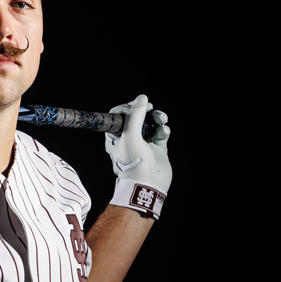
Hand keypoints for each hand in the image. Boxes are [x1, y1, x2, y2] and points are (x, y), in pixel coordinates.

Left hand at [104, 94, 170, 218]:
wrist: (147, 184)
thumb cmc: (133, 161)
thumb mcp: (130, 135)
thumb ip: (135, 115)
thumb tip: (141, 98)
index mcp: (116, 137)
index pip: (119, 116)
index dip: (128, 107)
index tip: (137, 105)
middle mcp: (129, 140)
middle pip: (137, 118)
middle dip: (145, 111)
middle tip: (151, 109)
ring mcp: (144, 144)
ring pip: (150, 124)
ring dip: (157, 118)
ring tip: (162, 119)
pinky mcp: (157, 149)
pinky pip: (161, 134)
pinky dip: (164, 129)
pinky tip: (164, 131)